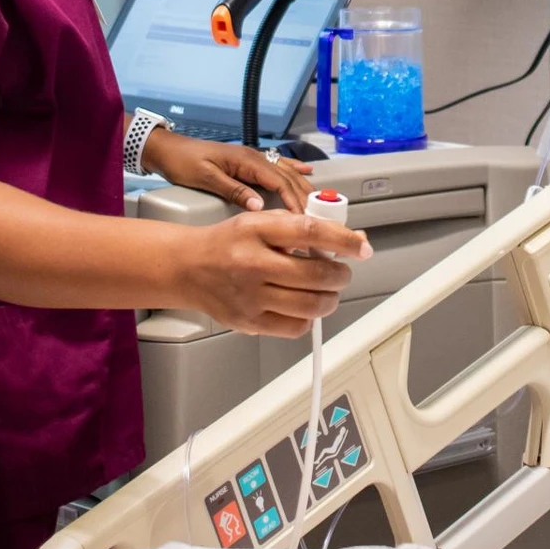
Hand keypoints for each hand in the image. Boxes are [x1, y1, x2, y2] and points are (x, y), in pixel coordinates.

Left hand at [143, 129, 313, 211]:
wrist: (167, 149)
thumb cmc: (183, 162)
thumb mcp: (206, 178)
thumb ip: (234, 191)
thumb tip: (259, 206)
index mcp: (246, 161)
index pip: (279, 182)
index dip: (294, 200)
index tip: (304, 218)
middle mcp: (254, 157)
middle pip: (287, 177)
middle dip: (304, 196)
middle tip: (319, 216)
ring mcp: (252, 157)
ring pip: (286, 171)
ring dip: (303, 185)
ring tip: (319, 201)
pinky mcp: (247, 161)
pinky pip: (277, 165)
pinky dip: (294, 168)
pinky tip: (306, 171)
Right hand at [178, 211, 371, 335]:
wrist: (188, 268)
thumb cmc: (228, 243)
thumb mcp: (261, 222)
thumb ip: (302, 228)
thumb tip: (350, 240)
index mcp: (257, 230)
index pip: (310, 231)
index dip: (343, 239)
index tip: (361, 247)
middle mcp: (252, 263)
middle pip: (316, 274)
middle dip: (341, 274)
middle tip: (341, 272)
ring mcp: (250, 296)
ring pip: (311, 304)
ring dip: (331, 298)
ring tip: (327, 290)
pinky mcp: (249, 322)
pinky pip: (295, 327)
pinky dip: (309, 318)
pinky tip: (304, 306)